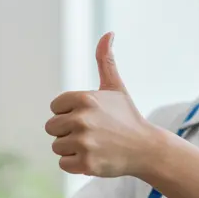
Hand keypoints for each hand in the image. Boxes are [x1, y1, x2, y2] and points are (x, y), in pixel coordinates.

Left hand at [45, 33, 157, 177]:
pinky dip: (76, 164)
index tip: (89, 117)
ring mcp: (84, 142)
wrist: (146, 149)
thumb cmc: (127, 117)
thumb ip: (105, 60)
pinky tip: (94, 157)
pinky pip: (63, 163)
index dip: (68, 113)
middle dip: (68, 132)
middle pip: (52, 127)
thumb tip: (108, 32)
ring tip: (95, 145)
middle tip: (93, 133)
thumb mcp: (115, 87)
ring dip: (72, 148)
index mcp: (84, 98)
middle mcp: (82, 119)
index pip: (55, 107)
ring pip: (57, 146)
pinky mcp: (86, 162)